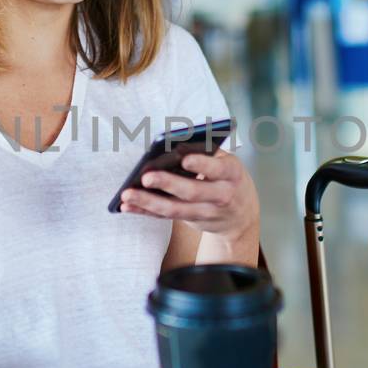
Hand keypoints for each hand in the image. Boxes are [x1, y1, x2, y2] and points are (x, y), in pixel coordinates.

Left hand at [118, 150, 258, 242]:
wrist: (240, 216)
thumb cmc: (227, 179)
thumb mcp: (227, 164)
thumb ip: (207, 154)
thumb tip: (175, 146)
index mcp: (231, 173)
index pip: (217, 169)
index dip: (202, 165)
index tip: (184, 159)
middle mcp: (221, 195)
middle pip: (193, 192)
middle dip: (168, 184)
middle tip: (146, 177)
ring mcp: (206, 212)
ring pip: (175, 209)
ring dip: (149, 202)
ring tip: (127, 194)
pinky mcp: (190, 221)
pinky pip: (165, 217)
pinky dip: (145, 211)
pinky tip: (127, 205)